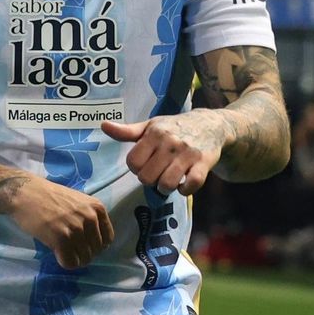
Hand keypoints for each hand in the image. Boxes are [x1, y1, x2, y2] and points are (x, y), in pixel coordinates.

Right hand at [6, 179, 114, 269]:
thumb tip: (95, 241)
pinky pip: (70, 262)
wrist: (24, 192)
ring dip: (74, 259)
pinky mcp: (61, 239)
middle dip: (84, 253)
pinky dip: (65, 262)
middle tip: (70, 248)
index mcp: (97, 208)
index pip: (107, 239)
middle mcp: (90, 218)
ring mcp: (76, 229)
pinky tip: (57, 254)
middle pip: (96, 251)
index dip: (95, 245)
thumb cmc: (48, 196)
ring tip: (63, 250)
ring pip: (84, 259)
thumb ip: (88, 217)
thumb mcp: (77, 201)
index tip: (83, 244)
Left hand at [101, 113, 224, 195]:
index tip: (143, 165)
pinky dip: (185, 190)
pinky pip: (191, 185)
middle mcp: (170, 143)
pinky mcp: (204, 163)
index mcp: (154, 134)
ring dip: (165, 188)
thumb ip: (127, 131)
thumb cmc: (174, 127)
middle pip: (147, 177)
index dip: (135, 168)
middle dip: (149, 180)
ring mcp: (188, 154)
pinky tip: (183, 185)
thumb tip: (103, 125)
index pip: (133, 162)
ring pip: (167, 184)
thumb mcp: (150, 126)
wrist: (211, 124)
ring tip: (167, 181)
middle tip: (156, 174)